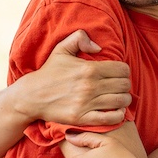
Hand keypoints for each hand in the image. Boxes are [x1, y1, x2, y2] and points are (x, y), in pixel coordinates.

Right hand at [16, 31, 131, 125]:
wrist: (31, 96)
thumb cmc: (49, 72)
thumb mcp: (61, 49)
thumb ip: (80, 38)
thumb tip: (98, 47)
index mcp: (89, 69)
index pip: (122, 69)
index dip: (124, 71)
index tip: (118, 74)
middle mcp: (90, 86)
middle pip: (124, 85)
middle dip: (125, 85)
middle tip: (119, 86)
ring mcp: (86, 103)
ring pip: (121, 101)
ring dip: (124, 100)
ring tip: (119, 98)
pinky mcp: (82, 118)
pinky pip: (111, 118)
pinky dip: (118, 115)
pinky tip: (115, 111)